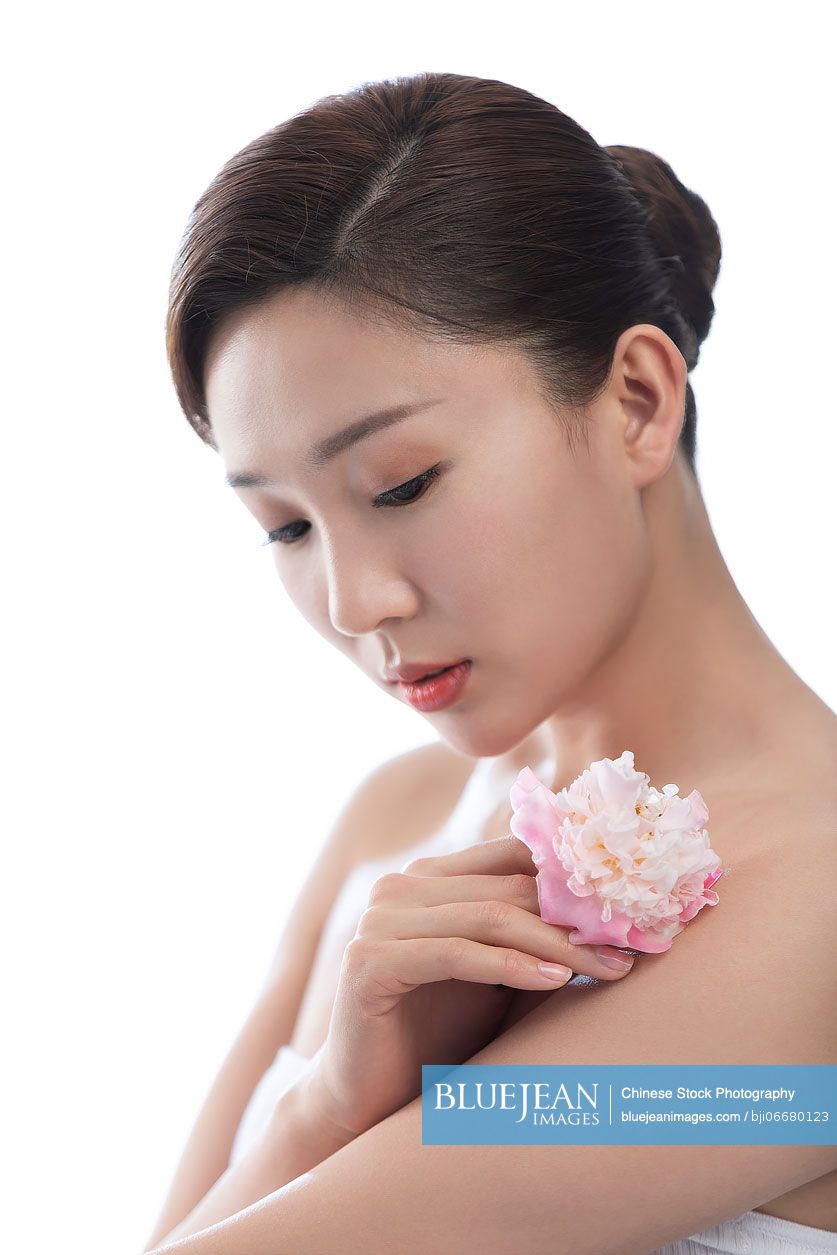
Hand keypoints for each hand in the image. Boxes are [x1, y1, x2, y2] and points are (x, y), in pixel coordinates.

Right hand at [303, 835, 637, 1140]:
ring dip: (556, 943)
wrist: (371, 1097)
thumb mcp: (496, 973)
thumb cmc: (439, 1032)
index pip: (511, 855)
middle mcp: (400, 886)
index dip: (573, 876)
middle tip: (632, 942)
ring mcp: (379, 919)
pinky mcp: (368, 960)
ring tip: (608, 967)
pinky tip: (554, 982)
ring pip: (488, 916)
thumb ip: (533, 936)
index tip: (631, 907)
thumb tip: (616, 917)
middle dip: (576, 916)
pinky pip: (454, 954)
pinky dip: (510, 965)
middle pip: (507, 887)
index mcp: (431, 876)